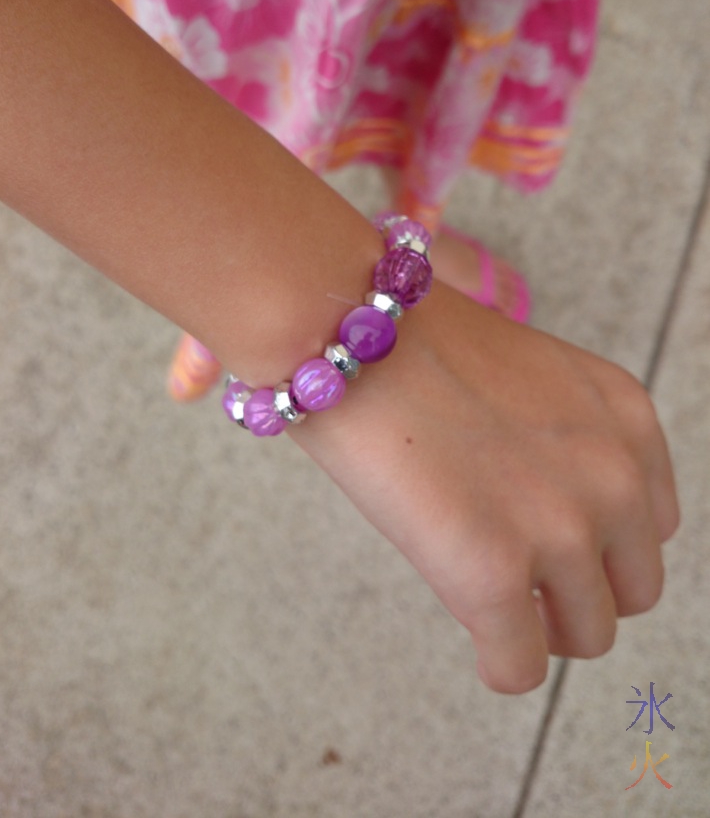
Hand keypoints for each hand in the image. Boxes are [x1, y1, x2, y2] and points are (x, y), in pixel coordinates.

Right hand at [291, 279, 678, 693]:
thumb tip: (543, 507)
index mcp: (626, 419)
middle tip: (516, 577)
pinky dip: (498, 664)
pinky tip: (471, 637)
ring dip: (540, 629)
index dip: (595, 542)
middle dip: (577, 591)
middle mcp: (613, 476)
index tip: (544, 539)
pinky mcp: (495, 573)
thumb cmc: (413, 344)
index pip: (651, 526)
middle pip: (633, 588)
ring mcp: (561, 528)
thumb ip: (565, 440)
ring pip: (587, 636)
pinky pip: (519, 668)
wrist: (347, 330)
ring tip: (486, 597)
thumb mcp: (530, 375)